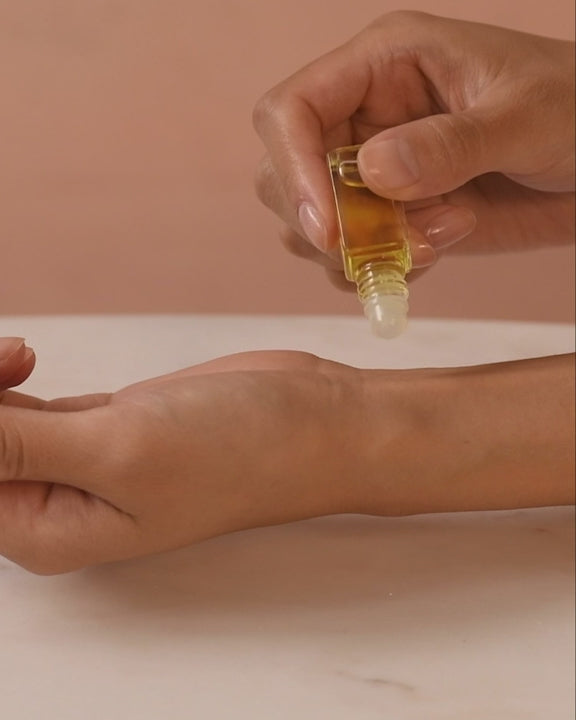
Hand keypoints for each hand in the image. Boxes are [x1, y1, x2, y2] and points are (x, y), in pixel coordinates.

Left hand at [1, 341, 572, 574]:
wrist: (312, 422)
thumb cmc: (235, 451)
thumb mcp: (120, 450)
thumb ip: (18, 446)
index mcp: (49, 532)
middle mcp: (60, 504)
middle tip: (10, 353)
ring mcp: (86, 461)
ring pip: (2, 425)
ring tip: (17, 351)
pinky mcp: (108, 424)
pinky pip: (33, 408)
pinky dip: (13, 380)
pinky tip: (21, 357)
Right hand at [253, 12, 574, 287]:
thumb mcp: (526, 116)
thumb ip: (451, 143)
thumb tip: (372, 171)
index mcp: (383, 65)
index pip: (291, 112)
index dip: (293, 170)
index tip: (328, 230)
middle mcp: (364, 117)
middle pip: (283, 176)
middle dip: (330, 224)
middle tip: (399, 243)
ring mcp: (374, 172)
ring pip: (313, 225)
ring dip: (362, 251)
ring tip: (439, 239)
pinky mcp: (391, 217)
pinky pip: (351, 255)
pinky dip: (379, 270)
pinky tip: (435, 255)